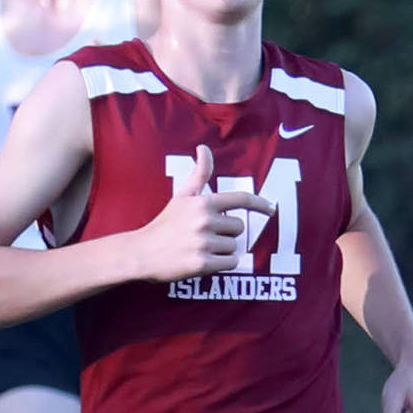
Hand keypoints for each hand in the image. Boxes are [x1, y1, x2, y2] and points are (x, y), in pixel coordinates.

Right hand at [135, 145, 273, 283]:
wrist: (141, 253)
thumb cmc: (165, 224)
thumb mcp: (182, 196)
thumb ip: (199, 174)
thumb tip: (204, 148)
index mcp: (203, 202)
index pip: (241, 199)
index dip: (260, 204)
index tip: (271, 210)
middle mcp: (205, 221)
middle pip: (239, 227)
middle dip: (227, 233)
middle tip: (206, 235)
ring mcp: (203, 243)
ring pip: (234, 247)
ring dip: (222, 250)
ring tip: (200, 248)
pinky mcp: (202, 264)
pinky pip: (230, 263)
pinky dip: (222, 264)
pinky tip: (204, 261)